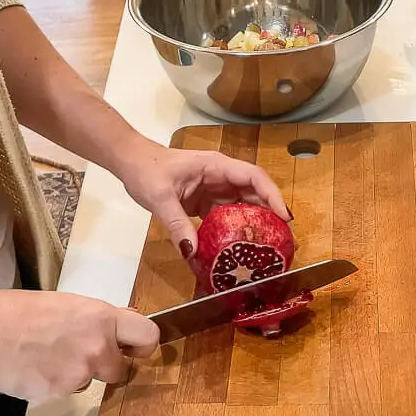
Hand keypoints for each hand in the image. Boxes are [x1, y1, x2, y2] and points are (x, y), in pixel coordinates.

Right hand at [0, 290, 158, 404]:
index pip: (147, 335)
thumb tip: (120, 324)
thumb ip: (97, 319)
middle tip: (81, 355)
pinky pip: (65, 391)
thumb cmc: (18, 311)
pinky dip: (53, 383)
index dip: (143, 346)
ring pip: (89, 381)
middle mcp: (98, 347)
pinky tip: (35, 366)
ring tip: (47, 355)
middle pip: (120, 369)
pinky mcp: (60, 393)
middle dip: (105, 366)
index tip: (136, 350)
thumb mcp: (68, 303)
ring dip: (75, 373)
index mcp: (102, 318)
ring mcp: (80, 373)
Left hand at [117, 140, 290, 257]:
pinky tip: (239, 249)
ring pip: (243, 206)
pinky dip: (235, 231)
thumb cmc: (146, 169)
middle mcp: (221, 176)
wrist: (131, 163)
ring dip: (256, 225)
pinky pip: (227, 217)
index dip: (272, 196)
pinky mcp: (207, 201)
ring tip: (268, 248)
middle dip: (271, 214)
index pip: (253, 177)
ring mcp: (215, 189)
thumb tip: (192, 253)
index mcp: (216, 167)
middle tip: (284, 241)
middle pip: (255, 193)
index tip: (284, 218)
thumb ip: (176, 225)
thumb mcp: (160, 197)